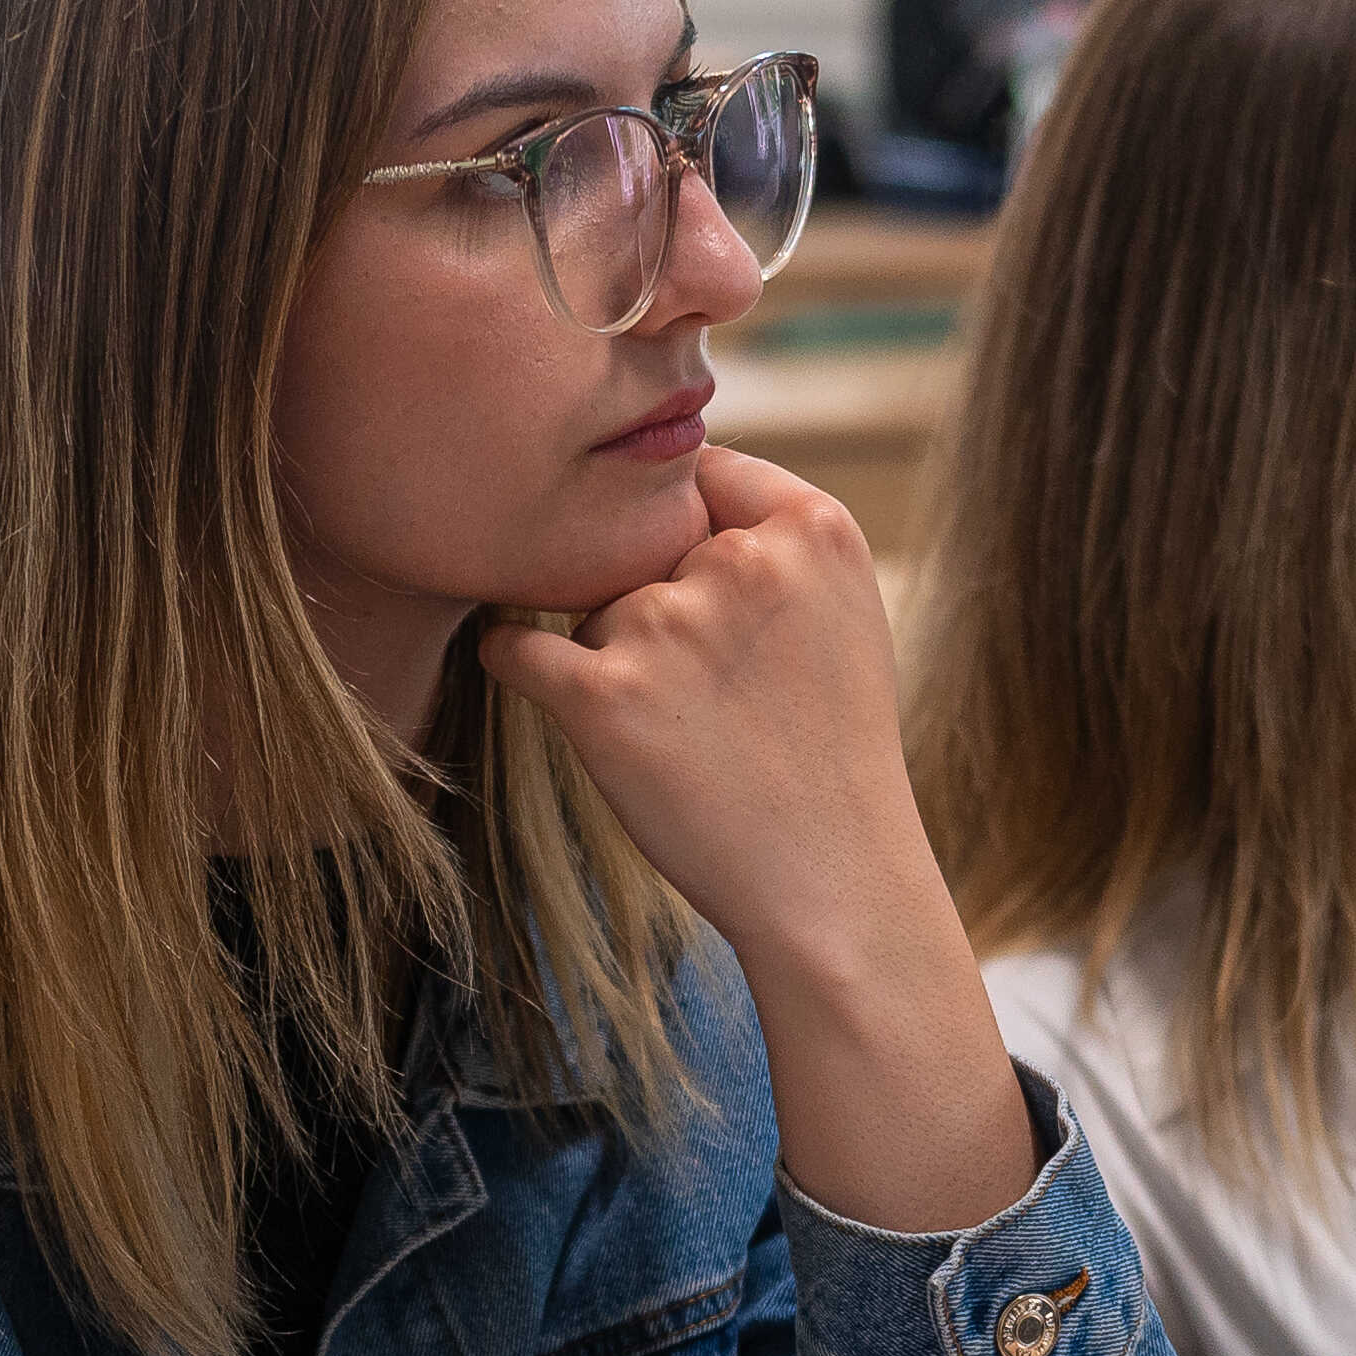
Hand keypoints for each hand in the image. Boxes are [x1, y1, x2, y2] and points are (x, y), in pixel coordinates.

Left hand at [474, 448, 1033, 1234]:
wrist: (831, 884)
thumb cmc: (831, 758)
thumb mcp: (841, 617)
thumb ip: (768, 541)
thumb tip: (665, 482)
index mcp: (813, 529)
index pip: (700, 471)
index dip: (678, 524)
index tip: (682, 573)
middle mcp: (740, 562)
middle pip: (639, 545)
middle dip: (652, 604)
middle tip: (702, 691)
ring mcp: (668, 624)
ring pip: (590, 608)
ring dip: (611, 658)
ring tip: (681, 734)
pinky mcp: (603, 696)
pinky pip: (518, 649)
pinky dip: (515, 664)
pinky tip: (550, 691)